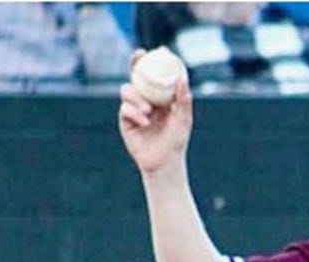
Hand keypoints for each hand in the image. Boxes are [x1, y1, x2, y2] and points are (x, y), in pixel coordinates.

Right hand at [117, 48, 192, 175]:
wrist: (163, 163)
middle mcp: (146, 99)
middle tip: (139, 55)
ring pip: (128, 90)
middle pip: (137, 75)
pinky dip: (135, 113)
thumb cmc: (176, 141)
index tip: (160, 50)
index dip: (156, 61)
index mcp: (161, 96)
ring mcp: (134, 108)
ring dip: (137, 97)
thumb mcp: (183, 120)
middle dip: (135, 63)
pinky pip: (125, 109)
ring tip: (149, 110)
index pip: (157, 74)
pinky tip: (144, 122)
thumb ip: (183, 100)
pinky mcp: (125, 120)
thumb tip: (183, 79)